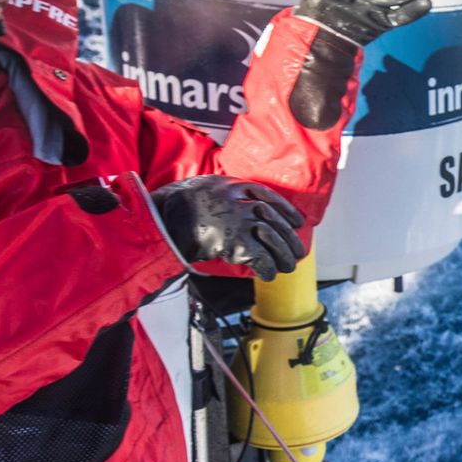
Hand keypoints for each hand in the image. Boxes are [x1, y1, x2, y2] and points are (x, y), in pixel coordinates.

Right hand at [149, 175, 305, 279]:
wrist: (163, 218)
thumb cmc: (180, 207)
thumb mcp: (206, 190)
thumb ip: (226, 197)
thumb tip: (243, 211)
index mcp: (234, 186)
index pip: (269, 197)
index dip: (286, 210)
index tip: (298, 222)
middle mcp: (240, 202)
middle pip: (275, 220)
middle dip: (289, 239)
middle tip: (298, 253)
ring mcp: (238, 221)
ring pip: (272, 239)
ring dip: (283, 256)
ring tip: (287, 267)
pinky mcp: (234, 242)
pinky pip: (260, 257)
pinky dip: (267, 268)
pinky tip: (268, 275)